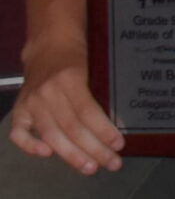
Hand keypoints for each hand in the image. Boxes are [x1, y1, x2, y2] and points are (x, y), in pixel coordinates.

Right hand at [8, 41, 123, 173]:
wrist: (49, 42)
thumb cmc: (79, 54)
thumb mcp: (94, 65)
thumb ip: (98, 91)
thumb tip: (117, 122)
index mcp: (70, 77)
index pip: (88, 111)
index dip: (103, 130)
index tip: (119, 145)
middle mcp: (48, 92)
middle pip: (71, 127)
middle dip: (93, 149)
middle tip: (112, 163)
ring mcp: (31, 102)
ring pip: (51, 134)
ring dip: (72, 155)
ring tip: (90, 167)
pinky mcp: (19, 109)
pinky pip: (19, 133)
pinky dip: (30, 146)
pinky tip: (48, 154)